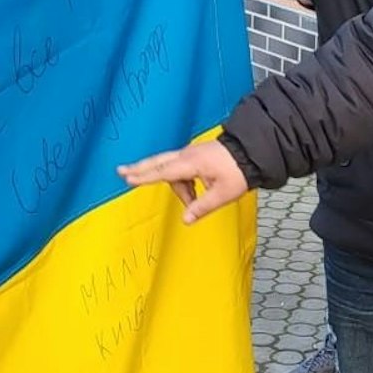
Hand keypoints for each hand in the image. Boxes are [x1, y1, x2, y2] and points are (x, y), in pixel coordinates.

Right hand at [116, 141, 247, 222]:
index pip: (163, 171)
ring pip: (172, 171)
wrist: (251, 151)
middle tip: (121, 171)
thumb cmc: (239, 172)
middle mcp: (187, 155)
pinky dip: (183, 183)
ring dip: (178, 189)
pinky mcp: (195, 156)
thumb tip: (186, 220)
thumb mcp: (223, 194)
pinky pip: (181, 170)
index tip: (128, 178)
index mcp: (192, 163)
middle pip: (158, 162)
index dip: (144, 176)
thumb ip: (202, 207)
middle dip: (140, 168)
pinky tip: (194, 194)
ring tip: (193, 203)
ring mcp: (191, 154)